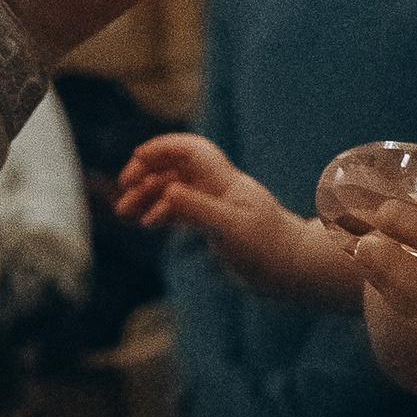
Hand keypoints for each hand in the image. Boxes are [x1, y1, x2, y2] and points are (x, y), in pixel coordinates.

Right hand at [117, 133, 349, 302]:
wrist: (292, 269)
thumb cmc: (268, 248)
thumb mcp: (230, 229)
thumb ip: (197, 209)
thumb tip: (166, 191)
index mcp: (223, 182)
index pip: (189, 150)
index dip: (162, 148)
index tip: (137, 158)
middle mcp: (217, 188)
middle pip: (175, 167)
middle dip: (147, 172)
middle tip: (124, 188)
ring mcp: (214, 205)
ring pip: (173, 190)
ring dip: (148, 196)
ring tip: (125, 212)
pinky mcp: (213, 224)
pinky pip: (180, 210)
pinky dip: (161, 213)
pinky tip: (148, 224)